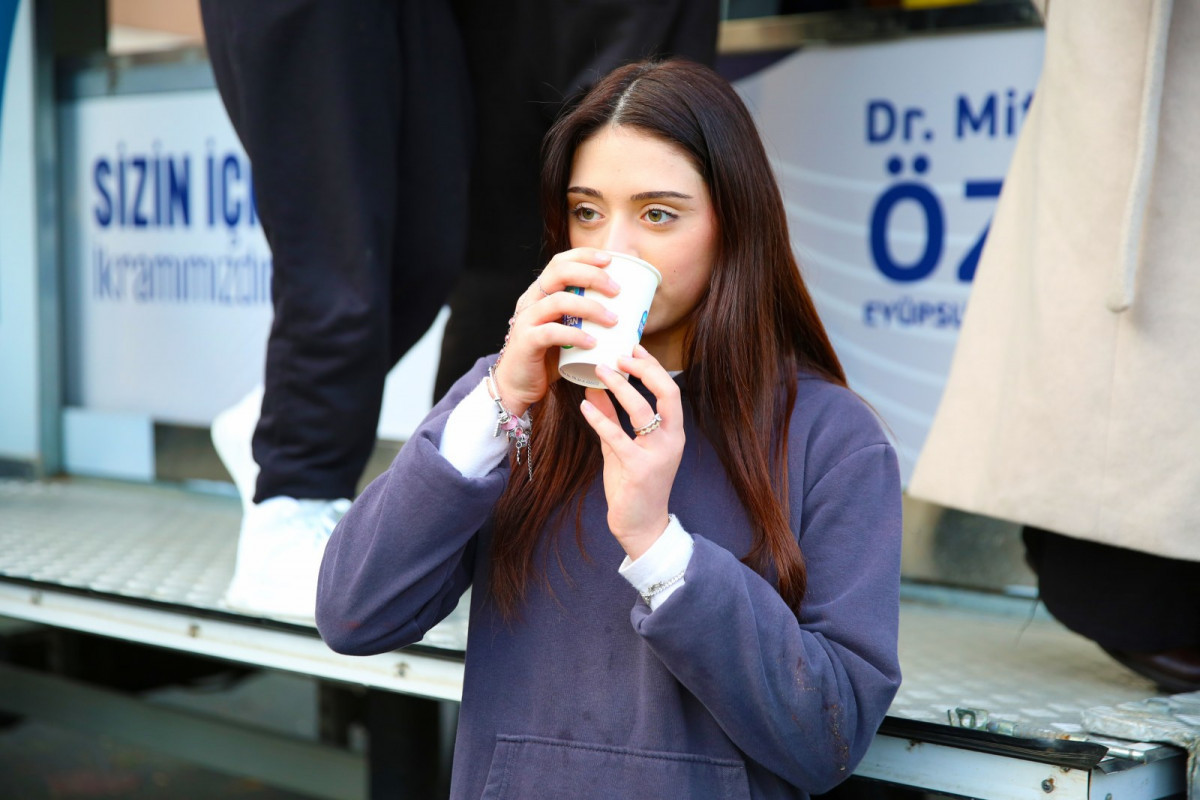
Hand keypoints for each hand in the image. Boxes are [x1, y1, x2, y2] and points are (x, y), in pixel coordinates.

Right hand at [492, 248, 619, 415]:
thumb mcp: (567, 331)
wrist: (518, 386)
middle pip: (559, 273)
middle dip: (592, 276)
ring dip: (590, 308)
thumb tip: (626, 313)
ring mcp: (526, 319)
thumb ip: (585, 318)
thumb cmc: (548, 358)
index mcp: (541, 293)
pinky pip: (551, 332)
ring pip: (558, 301)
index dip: (584, 256)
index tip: (610, 260)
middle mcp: (531, 300)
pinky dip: (575, 335)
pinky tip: (593, 342)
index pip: (560, 262)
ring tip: (613, 320)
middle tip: (617, 290)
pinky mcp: (526, 341)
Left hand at [579, 345, 683, 559]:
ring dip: (620, 387)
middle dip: (645, 369)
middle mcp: (671, 440)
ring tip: (599, 371)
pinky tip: (584, 406)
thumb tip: (594, 388)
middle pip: (668, 393)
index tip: (633, 347)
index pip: (670, 390)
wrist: (640, 526)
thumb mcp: (621, 447)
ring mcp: (658, 455)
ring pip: (643, 411)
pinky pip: (618, 438)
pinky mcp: (639, 470)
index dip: (653, 366)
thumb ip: (611, 418)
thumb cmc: (633, 486)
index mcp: (672, 432)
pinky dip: (600, 419)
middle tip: (620, 355)